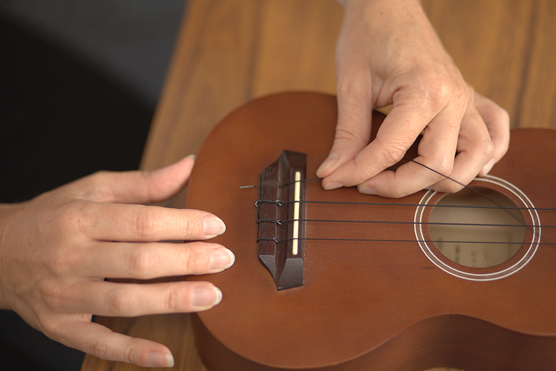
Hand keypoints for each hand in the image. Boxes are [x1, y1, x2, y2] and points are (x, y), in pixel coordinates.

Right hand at [0, 156, 233, 367]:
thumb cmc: (53, 217)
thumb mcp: (93, 190)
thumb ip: (144, 183)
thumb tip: (190, 166)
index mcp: (80, 218)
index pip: (141, 222)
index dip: (182, 225)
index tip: (216, 225)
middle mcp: (70, 257)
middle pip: (137, 261)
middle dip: (186, 261)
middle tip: (224, 259)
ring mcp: (64, 296)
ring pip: (123, 301)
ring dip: (171, 300)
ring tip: (212, 296)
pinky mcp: (59, 327)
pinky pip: (97, 344)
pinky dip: (131, 353)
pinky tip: (165, 356)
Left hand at [317, 0, 509, 196]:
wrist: (388, 6)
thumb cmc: (368, 37)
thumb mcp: (351, 86)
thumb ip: (347, 134)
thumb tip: (334, 172)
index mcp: (424, 91)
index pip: (390, 151)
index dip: (358, 171)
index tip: (335, 179)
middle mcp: (455, 98)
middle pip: (437, 167)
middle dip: (397, 184)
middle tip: (364, 180)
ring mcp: (467, 98)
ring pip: (475, 159)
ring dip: (444, 179)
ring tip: (407, 178)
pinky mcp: (469, 98)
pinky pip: (496, 132)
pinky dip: (485, 155)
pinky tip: (462, 164)